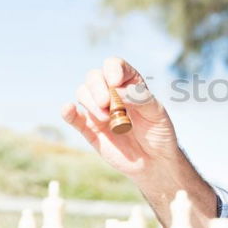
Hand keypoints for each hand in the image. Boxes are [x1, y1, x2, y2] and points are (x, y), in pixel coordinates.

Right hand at [61, 57, 179, 179]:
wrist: (155, 161)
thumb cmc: (160, 133)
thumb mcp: (157, 113)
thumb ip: (140, 99)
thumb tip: (116, 89)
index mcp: (130, 85)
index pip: (115, 66)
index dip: (112, 70)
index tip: (116, 82)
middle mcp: (112, 94)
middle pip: (94, 77)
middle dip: (97, 87)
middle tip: (107, 103)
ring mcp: (99, 110)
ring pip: (82, 93)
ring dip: (90, 102)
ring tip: (106, 118)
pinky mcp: (90, 129)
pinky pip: (73, 117)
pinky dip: (68, 111)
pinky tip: (68, 109)